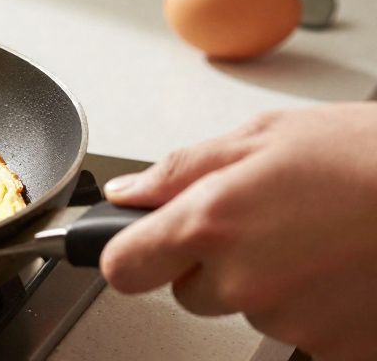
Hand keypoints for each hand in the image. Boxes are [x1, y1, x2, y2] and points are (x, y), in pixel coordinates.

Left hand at [100, 103, 376, 359]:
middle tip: (270, 222)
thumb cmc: (369, 156)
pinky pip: (306, 335)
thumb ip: (181, 170)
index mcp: (212, 221)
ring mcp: (292, 321)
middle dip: (215, 263)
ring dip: (273, 283)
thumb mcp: (264, 136)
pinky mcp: (338, 350)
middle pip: (191, 292)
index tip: (143, 245)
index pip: (123, 267)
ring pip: (250, 310)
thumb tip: (128, 196)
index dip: (131, 254)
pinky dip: (321, 309)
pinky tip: (346, 269)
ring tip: (322, 237)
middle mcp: (244, 280)